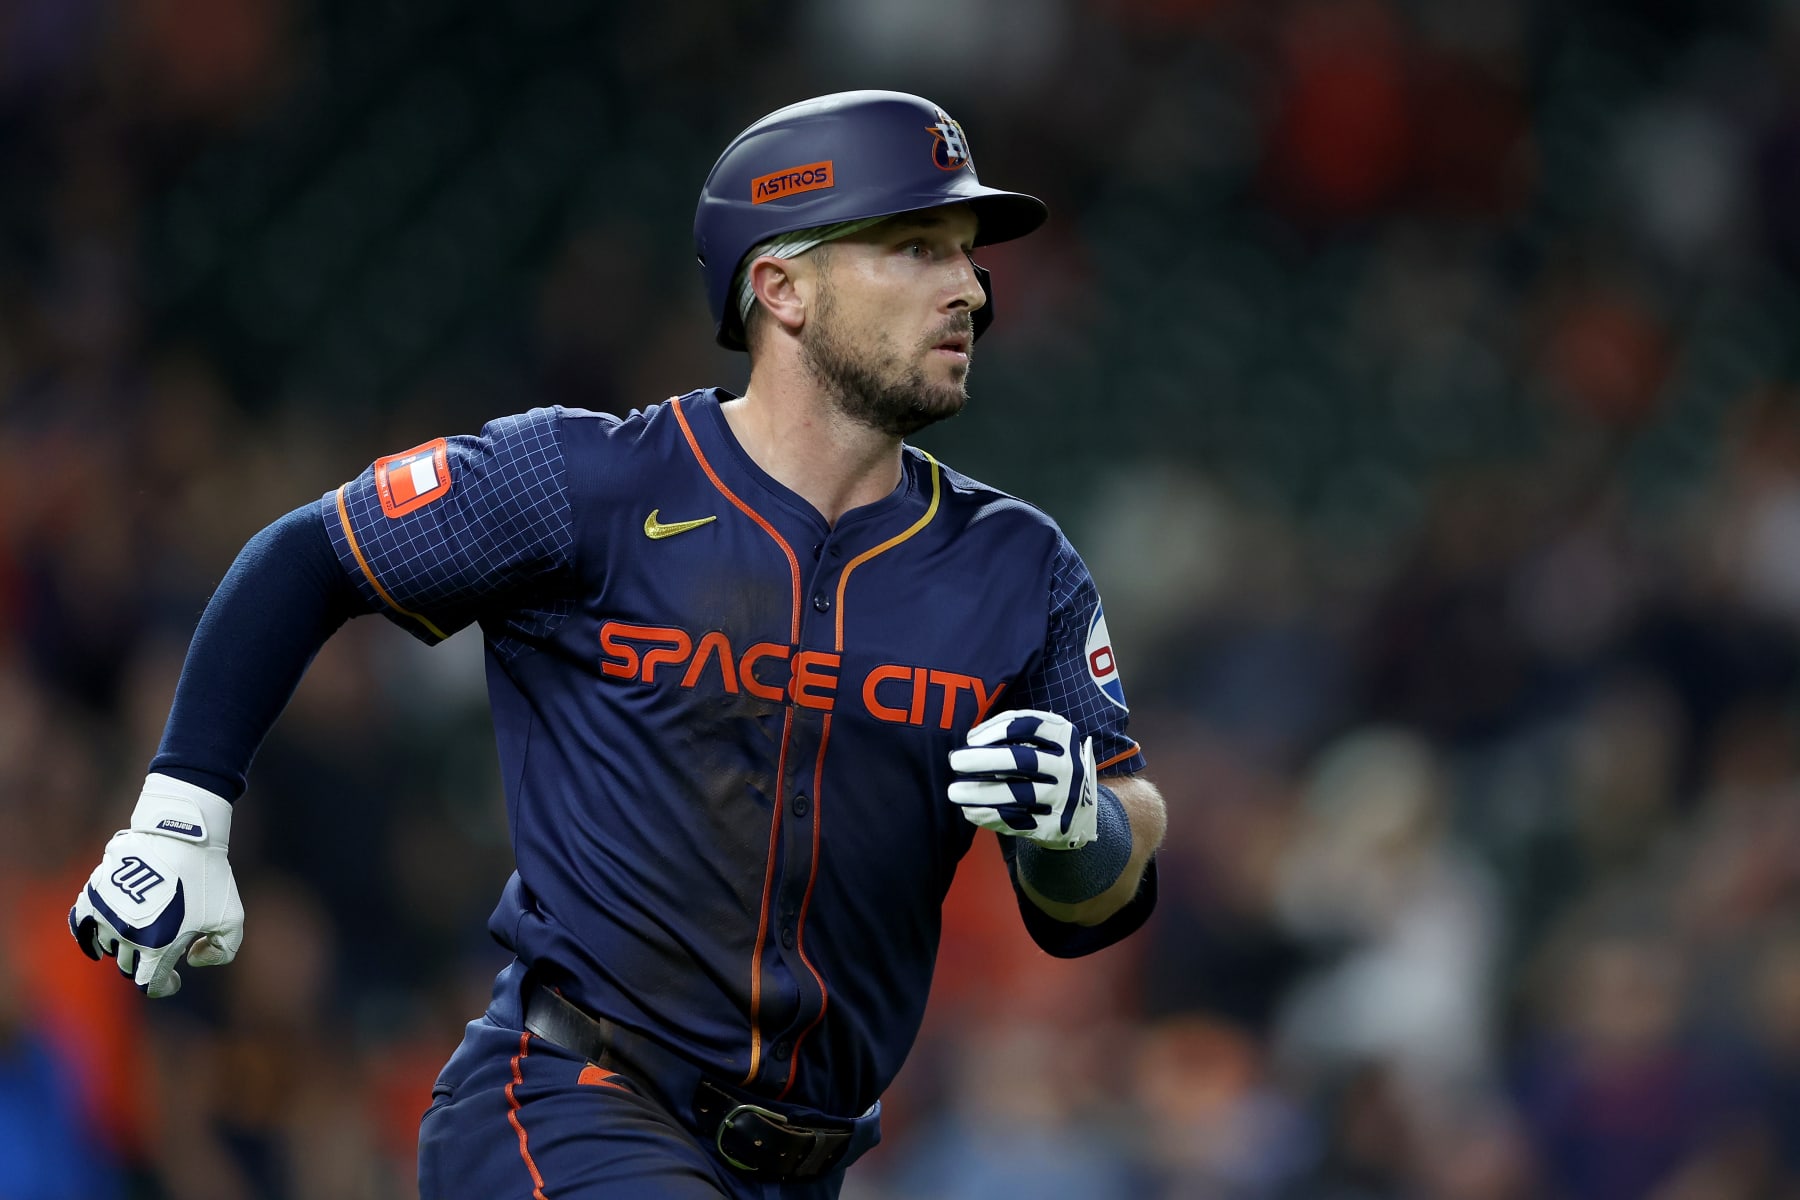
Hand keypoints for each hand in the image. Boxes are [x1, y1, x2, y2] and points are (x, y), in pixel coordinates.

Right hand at [69, 774, 243, 996]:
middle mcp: (127, 937)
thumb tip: (192, 959)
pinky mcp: (93, 896)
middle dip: (147, 963)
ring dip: (127, 947)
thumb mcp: (232, 918)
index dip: (165, 986)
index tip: (175, 980)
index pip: (151, 984)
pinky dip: (88, 939)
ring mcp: (107, 916)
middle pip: (130, 966)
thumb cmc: (209, 877)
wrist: (183, 835)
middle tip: (164, 949)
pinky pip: (81, 927)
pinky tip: (99, 943)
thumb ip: (222, 951)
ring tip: (144, 934)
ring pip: (111, 947)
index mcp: (158, 947)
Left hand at [948, 709, 1095, 849]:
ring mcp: (1064, 797)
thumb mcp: (1046, 744)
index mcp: (1064, 737)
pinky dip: (990, 815)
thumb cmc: (1049, 769)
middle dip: (983, 759)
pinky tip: (970, 811)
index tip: (970, 739)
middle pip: (1022, 760)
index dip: (995, 729)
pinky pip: (1018, 820)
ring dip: (981, 792)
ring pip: (1017, 794)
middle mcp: (1068, 766)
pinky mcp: (1055, 826)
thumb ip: (1016, 737)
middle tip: (955, 761)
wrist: (1083, 812)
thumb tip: (972, 741)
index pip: (1028, 725)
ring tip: (955, 791)